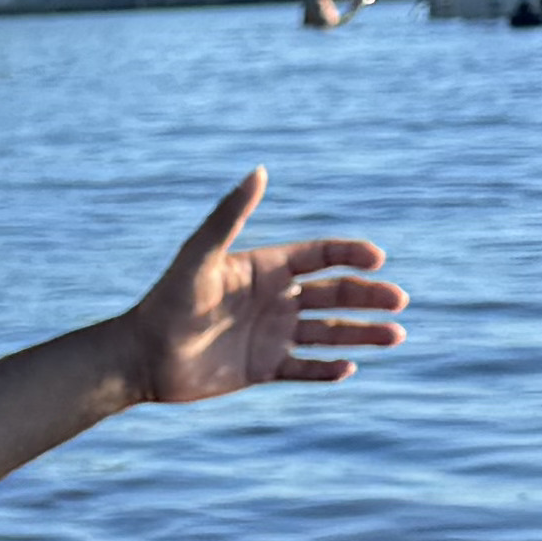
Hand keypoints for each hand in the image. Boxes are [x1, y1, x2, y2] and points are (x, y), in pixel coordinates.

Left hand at [118, 170, 405, 398]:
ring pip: (329, 333)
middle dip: (369, 296)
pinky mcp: (264, 368)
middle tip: (400, 303)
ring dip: (363, 333)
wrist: (142, 357)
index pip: (321, 255)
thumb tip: (259, 170)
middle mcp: (275, 298)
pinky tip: (349, 368)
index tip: (378, 260)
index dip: (352, 255)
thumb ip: (230, 215)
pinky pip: (305, 368)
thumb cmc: (167, 302)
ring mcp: (272, 334)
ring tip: (396, 335)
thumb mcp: (200, 256)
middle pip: (335, 293)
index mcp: (266, 267)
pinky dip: (328, 370)